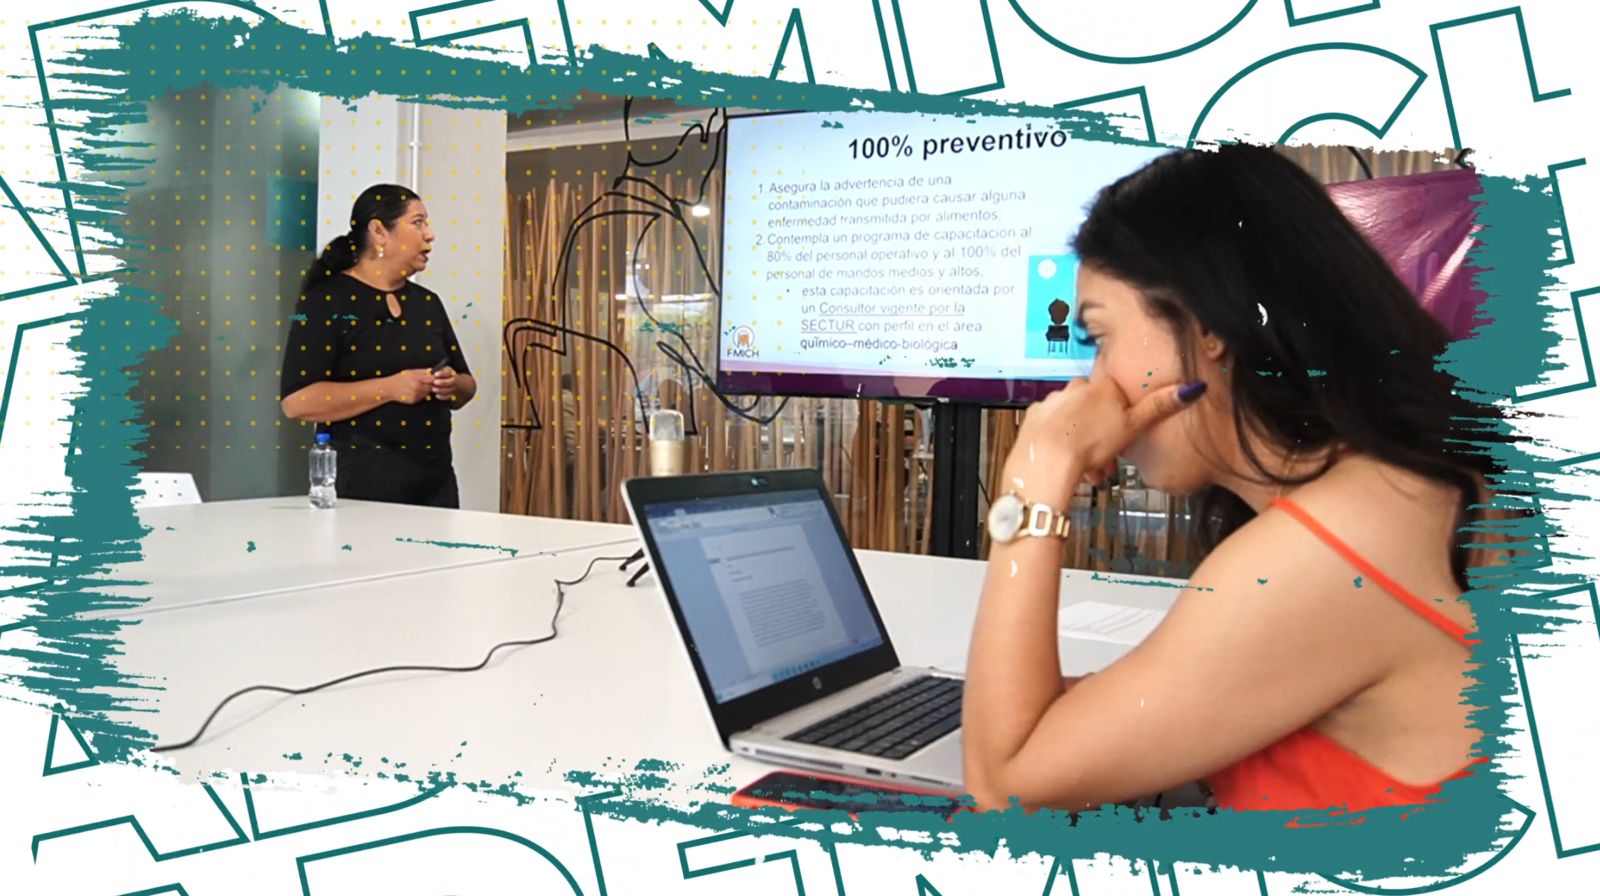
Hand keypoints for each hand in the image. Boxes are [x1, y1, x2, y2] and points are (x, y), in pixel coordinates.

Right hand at [387, 369, 434, 404]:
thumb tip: (431, 371)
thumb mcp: (410, 372)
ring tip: (417, 386)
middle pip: (431, 387)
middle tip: (424, 382)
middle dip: (430, 385)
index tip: (434, 378)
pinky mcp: (414, 400)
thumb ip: (422, 372)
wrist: (389, 388)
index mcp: (417, 378)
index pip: (432, 379)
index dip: (435, 379)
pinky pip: (421, 398)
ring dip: (425, 390)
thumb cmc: (398, 379)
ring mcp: (416, 394)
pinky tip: (413, 391)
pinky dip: (420, 395)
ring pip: (427, 393)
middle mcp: (417, 387)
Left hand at [430, 366, 456, 400]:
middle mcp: (453, 379)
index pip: (448, 371)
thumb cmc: (437, 376)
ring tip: (433, 389)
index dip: (442, 373)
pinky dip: (443, 396)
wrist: (442, 384)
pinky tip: (436, 395)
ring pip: (450, 389)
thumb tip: (427, 373)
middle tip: (435, 382)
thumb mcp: (435, 372)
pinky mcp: (451, 394)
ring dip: (441, 390)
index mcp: (449, 372)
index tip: (435, 374)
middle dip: (443, 382)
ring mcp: (453, 387)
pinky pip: (449, 396)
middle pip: (452, 381)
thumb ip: (432, 373)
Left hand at [1002, 369, 1205, 505]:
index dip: (1123, 422)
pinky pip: (1052, 429)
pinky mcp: (1035, 417)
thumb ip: (1160, 407)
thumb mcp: (1133, 426)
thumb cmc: (1089, 444)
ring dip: (1083, 444)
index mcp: (1101, 386)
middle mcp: (1074, 388)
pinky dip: (1061, 444)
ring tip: (1089, 471)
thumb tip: (1192, 387)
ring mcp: (1052, 401)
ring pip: (1074, 422)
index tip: (1123, 440)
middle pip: (1095, 411)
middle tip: (1108, 462)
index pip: (1118, 397)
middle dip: (1103, 437)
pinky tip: (1066, 462)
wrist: (1047, 461)